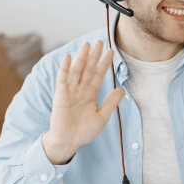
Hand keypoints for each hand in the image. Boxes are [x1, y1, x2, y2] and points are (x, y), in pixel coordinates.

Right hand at [42, 41, 124, 164]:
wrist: (69, 142)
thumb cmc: (84, 131)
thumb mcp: (102, 117)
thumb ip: (111, 103)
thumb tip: (122, 90)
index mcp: (90, 94)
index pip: (98, 74)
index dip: (104, 63)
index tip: (111, 51)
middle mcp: (80, 90)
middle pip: (88, 69)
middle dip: (94, 55)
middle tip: (100, 41)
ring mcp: (70, 92)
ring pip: (77, 71)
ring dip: (81, 57)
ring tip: (87, 45)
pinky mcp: (60, 96)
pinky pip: (62, 80)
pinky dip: (65, 69)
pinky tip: (68, 57)